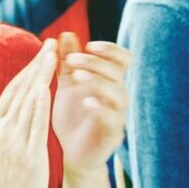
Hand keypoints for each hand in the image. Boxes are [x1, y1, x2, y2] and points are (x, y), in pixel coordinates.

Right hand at [0, 39, 55, 187]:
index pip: (13, 89)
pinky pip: (34, 122)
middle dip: (36, 64)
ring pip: (28, 100)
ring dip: (41, 75)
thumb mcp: (4, 145)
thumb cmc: (9, 178)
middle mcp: (1, 128)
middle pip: (20, 89)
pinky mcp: (26, 152)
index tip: (42, 51)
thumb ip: (11, 124)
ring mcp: (12, 140)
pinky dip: (41, 101)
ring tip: (54, 56)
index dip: (29, 68)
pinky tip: (49, 86)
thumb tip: (22, 104)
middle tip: (50, 43)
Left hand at [51, 33, 130, 174]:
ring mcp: (117, 115)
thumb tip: (66, 34)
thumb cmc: (71, 118)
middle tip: (72, 60)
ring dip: (98, 81)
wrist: (70, 153)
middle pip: (118, 72)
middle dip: (95, 62)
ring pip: (118, 93)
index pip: (122, 59)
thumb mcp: (66, 86)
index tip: (89, 45)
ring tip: (77, 76)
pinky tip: (86, 101)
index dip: (110, 49)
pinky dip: (100, 107)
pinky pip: (113, 118)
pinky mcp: (113, 134)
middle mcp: (118, 96)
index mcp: (109, 82)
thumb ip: (67, 62)